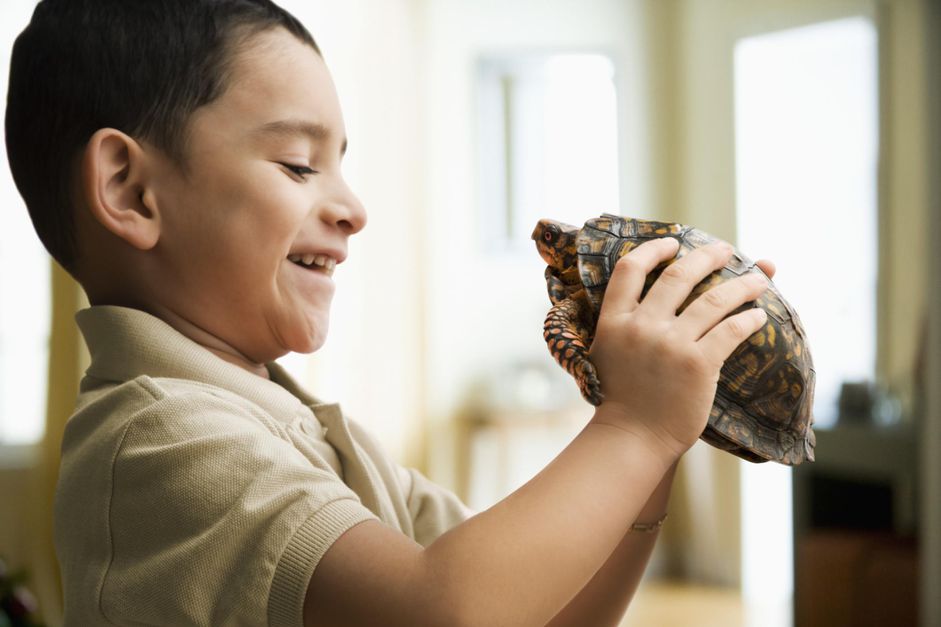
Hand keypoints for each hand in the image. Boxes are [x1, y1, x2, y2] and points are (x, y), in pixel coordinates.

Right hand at [588, 238, 769, 461]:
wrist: (632, 437)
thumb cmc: (622, 399)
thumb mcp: (610, 352)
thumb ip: (627, 324)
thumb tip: (655, 300)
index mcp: (615, 321)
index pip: (630, 270)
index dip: (653, 250)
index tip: (673, 242)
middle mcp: (641, 326)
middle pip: (679, 275)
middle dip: (707, 256)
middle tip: (726, 250)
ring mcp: (670, 344)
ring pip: (714, 299)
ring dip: (742, 284)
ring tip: (759, 279)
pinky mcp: (698, 364)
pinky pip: (731, 331)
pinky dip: (750, 319)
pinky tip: (759, 316)